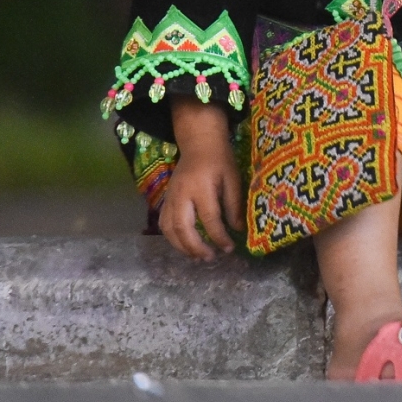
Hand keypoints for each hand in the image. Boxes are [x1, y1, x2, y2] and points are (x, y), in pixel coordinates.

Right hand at [159, 99, 242, 259]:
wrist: (198, 143)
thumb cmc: (219, 159)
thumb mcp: (233, 178)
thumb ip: (234, 204)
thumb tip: (238, 229)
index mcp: (201, 187)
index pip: (209, 219)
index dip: (219, 237)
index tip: (229, 248)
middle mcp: (182, 194)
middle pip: (183, 227)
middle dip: (196, 247)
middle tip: (210, 258)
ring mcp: (171, 197)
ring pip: (170, 229)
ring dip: (182, 246)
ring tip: (197, 257)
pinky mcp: (166, 199)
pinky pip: (164, 223)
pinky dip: (172, 238)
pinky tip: (184, 246)